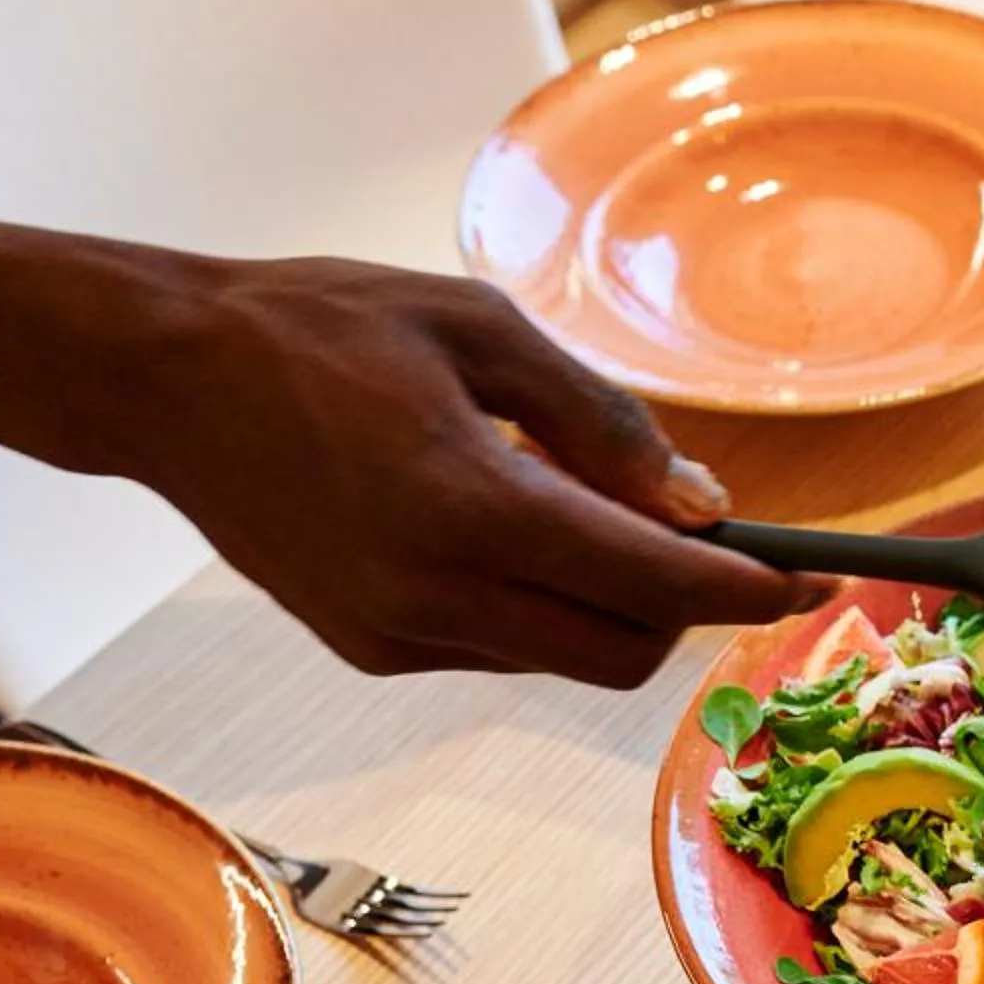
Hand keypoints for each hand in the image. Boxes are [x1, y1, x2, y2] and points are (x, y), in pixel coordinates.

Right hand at [126, 253, 816, 684]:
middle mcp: (435, 593)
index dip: (752, 592)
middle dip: (683, 608)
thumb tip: (703, 506)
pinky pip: (499, 646)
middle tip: (692, 535)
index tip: (818, 578)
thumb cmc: (326, 327)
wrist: (165, 378)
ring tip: (564, 502)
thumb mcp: (483, 329)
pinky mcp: (370, 648)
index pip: (657, 586)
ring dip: (605, 603)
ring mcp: (397, 633)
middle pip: (626, 651)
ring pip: (564, 656)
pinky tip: (491, 525)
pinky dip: (534, 603)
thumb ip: (603, 422)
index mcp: (471, 508)